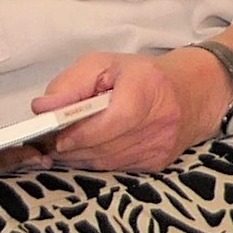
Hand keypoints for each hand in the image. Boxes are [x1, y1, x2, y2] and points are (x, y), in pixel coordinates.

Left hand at [34, 48, 229, 173]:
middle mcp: (159, 122)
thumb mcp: (103, 64)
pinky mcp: (158, 164)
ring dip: (81, 157)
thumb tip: (42, 108)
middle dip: (72, 147)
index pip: (111, 121)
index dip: (80, 133)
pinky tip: (87, 150)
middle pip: (105, 146)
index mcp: (146, 89)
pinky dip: (96, 161)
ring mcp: (160, 147)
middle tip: (48, 143)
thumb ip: (70, 85)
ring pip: (107, 162)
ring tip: (63, 146)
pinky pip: (117, 168)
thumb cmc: (142, 76)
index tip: (56, 136)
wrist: (190, 93)